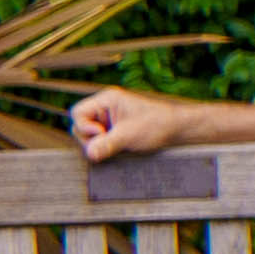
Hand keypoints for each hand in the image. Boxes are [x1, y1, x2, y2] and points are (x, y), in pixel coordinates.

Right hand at [70, 88, 186, 161]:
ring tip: (117, 146)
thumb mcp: (129, 135)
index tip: (103, 134)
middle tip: (110, 144)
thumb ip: (106, 144)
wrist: (177, 129)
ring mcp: (108, 120)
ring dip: (98, 145)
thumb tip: (89, 154)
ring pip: (88, 136)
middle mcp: (104, 108)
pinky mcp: (113, 131)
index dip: (84, 127)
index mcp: (106, 99)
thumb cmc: (156, 125)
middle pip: (79, 126)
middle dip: (90, 139)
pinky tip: (118, 148)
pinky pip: (99, 141)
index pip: (78, 113)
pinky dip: (105, 147)